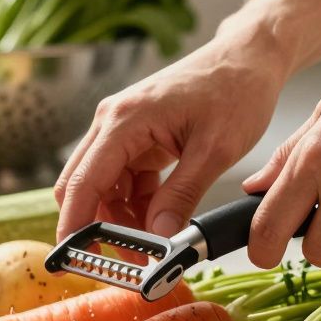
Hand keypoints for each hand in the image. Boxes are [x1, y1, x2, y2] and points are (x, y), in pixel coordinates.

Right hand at [54, 24, 290, 239]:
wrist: (248, 58)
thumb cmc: (235, 89)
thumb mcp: (216, 149)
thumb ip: (183, 194)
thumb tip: (159, 236)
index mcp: (125, 120)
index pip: (83, 182)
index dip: (74, 225)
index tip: (73, 258)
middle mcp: (112, 122)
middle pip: (81, 186)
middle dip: (96, 227)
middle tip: (125, 262)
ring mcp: (122, 130)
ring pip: (102, 188)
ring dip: (119, 219)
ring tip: (150, 246)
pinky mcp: (135, 137)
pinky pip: (122, 180)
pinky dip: (134, 205)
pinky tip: (158, 220)